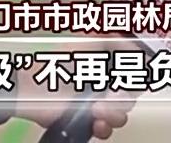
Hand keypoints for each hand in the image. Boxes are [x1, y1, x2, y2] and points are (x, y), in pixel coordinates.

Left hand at [11, 34, 145, 138]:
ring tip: (97, 110)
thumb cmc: (59, 63)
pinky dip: (104, 127)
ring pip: (122, 115)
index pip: (134, 72)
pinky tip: (95, 122)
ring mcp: (97, 105)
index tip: (133, 76)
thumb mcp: (89, 42)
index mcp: (107, 65)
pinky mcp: (87, 122)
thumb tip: (137, 48)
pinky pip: (106, 129)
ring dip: (114, 113)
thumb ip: (114, 41)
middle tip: (112, 94)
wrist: (33, 88)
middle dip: (125, 97)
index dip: (137, 76)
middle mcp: (105, 85)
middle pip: (132, 96)